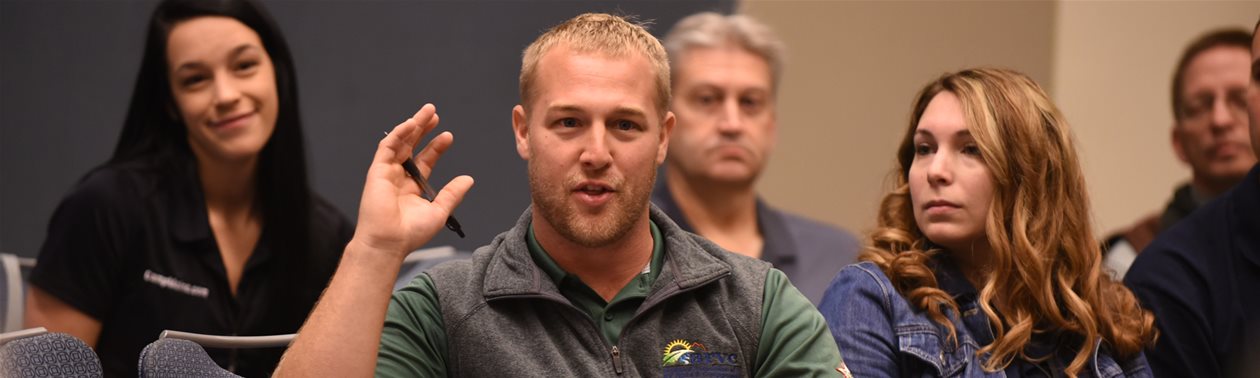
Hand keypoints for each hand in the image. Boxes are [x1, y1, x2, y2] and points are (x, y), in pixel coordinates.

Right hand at [350, 103, 473, 257]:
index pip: (425, 161)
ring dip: (412, 125)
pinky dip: (398, 134)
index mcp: (412, 188)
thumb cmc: (411, 233)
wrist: (389, 242)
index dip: (436, 147)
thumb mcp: (439, 211)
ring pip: (400, 142)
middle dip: (423, 129)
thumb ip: (452, 193)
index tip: (448, 136)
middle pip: (412, 147)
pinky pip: (387, 147)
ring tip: (427, 112)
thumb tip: (468, 179)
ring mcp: (387, 173)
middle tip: (434, 114)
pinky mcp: (377, 171)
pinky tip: (411, 124)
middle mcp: (399, 178)